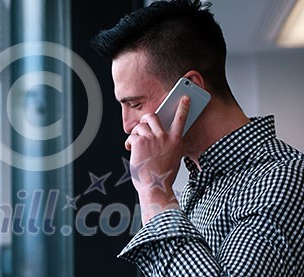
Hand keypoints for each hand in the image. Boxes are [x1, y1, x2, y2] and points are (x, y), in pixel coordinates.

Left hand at [125, 96, 189, 223]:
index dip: (183, 107)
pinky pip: (132, 136)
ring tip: (136, 145)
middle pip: (152, 116)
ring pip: (140, 126)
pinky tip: (131, 150)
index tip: (185, 98)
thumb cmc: (162, 175)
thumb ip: (168, 145)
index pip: (181, 119)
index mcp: (175, 141)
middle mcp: (165, 137)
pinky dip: (129, 143)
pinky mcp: (140, 142)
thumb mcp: (172, 158)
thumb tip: (159, 137)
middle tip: (142, 127)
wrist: (155, 187)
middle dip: (145, 119)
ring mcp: (152, 139)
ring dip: (136, 134)